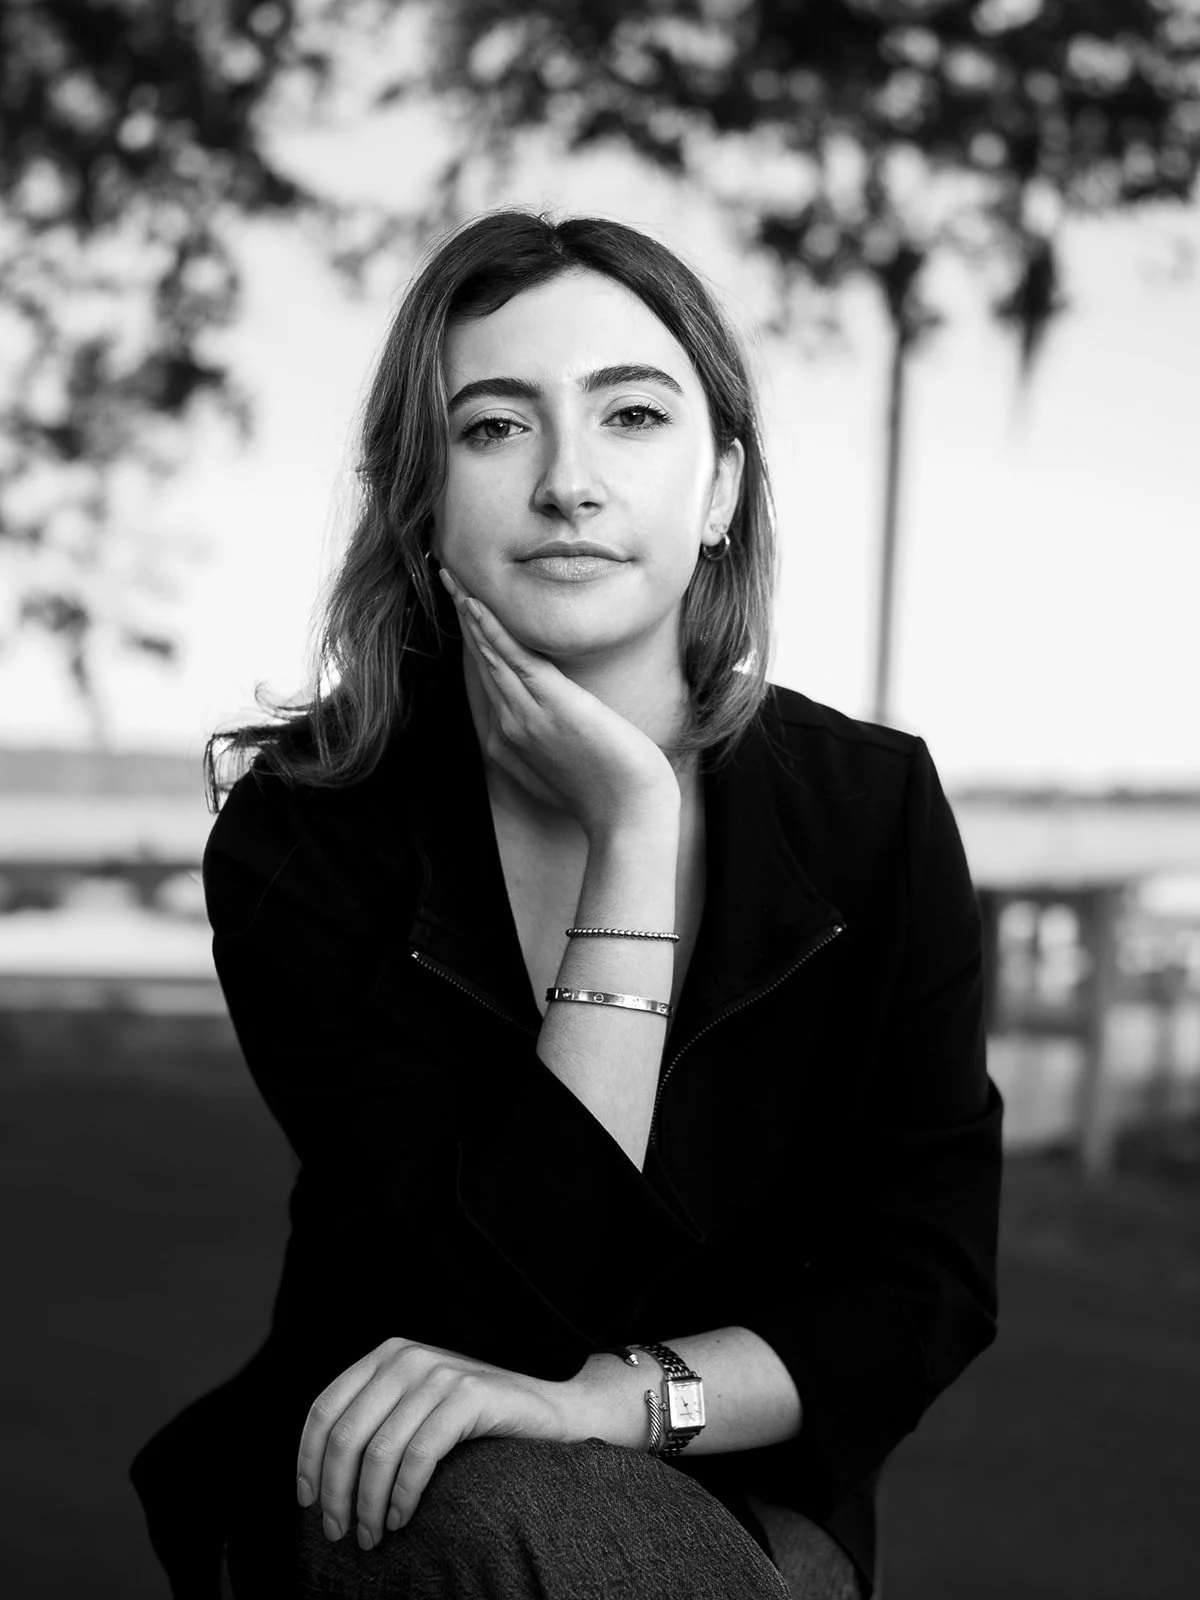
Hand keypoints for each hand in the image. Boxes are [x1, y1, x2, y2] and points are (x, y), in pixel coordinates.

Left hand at [296, 1337, 567, 1550]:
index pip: (324, 1409)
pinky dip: (403, 1494)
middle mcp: (407, 1357)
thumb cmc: (474, 1423)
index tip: (308, 1503)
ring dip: (368, 1504)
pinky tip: (400, 1518)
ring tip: (371, 1536)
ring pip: (379, 1451)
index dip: (308, 1461)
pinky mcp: (469, 1394)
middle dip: (336, 1492)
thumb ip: (376, 1420)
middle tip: (339, 1533)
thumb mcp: (414, 1409)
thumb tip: (319, 1474)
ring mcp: (439, 1372)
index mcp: (386, 1356)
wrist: (550, 1413)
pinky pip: (420, 1454)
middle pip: (346, 1434)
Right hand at [439, 567, 680, 841]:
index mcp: (508, 742)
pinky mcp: (550, 704)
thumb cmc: (608, 795)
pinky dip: (490, 629)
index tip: (466, 609)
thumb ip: (548, 743)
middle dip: (464, 617)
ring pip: (488, 653)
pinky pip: (511, 658)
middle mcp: (507, 726)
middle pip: (480, 661)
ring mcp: (525, 715)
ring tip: (453, 578)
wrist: (628, 814)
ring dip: (469, 612)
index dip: (474, 641)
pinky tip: (475, 604)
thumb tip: (548, 720)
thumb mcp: (568, 769)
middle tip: (449, 579)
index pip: (486, 680)